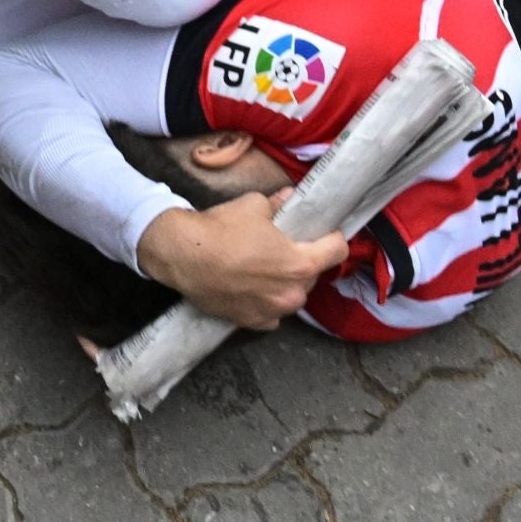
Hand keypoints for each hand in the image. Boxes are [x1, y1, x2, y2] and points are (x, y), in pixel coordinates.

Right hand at [136, 189, 347, 330]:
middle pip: (312, 275)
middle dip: (303, 261)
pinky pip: (272, 313)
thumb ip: (280, 205)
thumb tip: (290, 198)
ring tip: (264, 269)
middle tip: (284, 247)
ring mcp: (273, 312)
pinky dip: (267, 301)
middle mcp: (292, 294)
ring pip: (291, 295)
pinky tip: (251, 288)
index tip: (324, 232)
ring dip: (285, 283)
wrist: (183, 256)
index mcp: (300, 264)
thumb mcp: (255, 206)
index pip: (337, 251)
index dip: (333, 237)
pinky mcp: (253, 323)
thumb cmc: (222, 229)